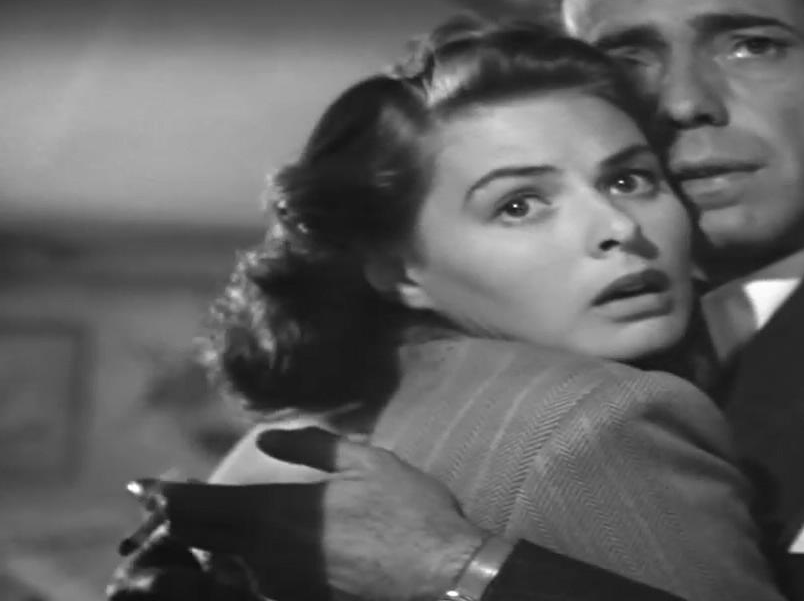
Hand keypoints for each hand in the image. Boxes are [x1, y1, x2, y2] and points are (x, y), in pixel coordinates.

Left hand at [135, 427, 485, 600]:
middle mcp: (263, 553)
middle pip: (197, 539)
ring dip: (206, 548)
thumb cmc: (409, 513)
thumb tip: (266, 441)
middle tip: (159, 510)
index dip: (163, 495)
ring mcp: (277, 585)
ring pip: (222, 565)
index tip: (140, 488)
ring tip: (198, 532)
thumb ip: (312, 448)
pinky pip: (253, 583)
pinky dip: (240, 568)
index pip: (197, 505)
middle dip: (173, 524)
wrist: (440, 577)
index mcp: (274, 511)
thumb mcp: (367, 463)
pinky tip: (247, 558)